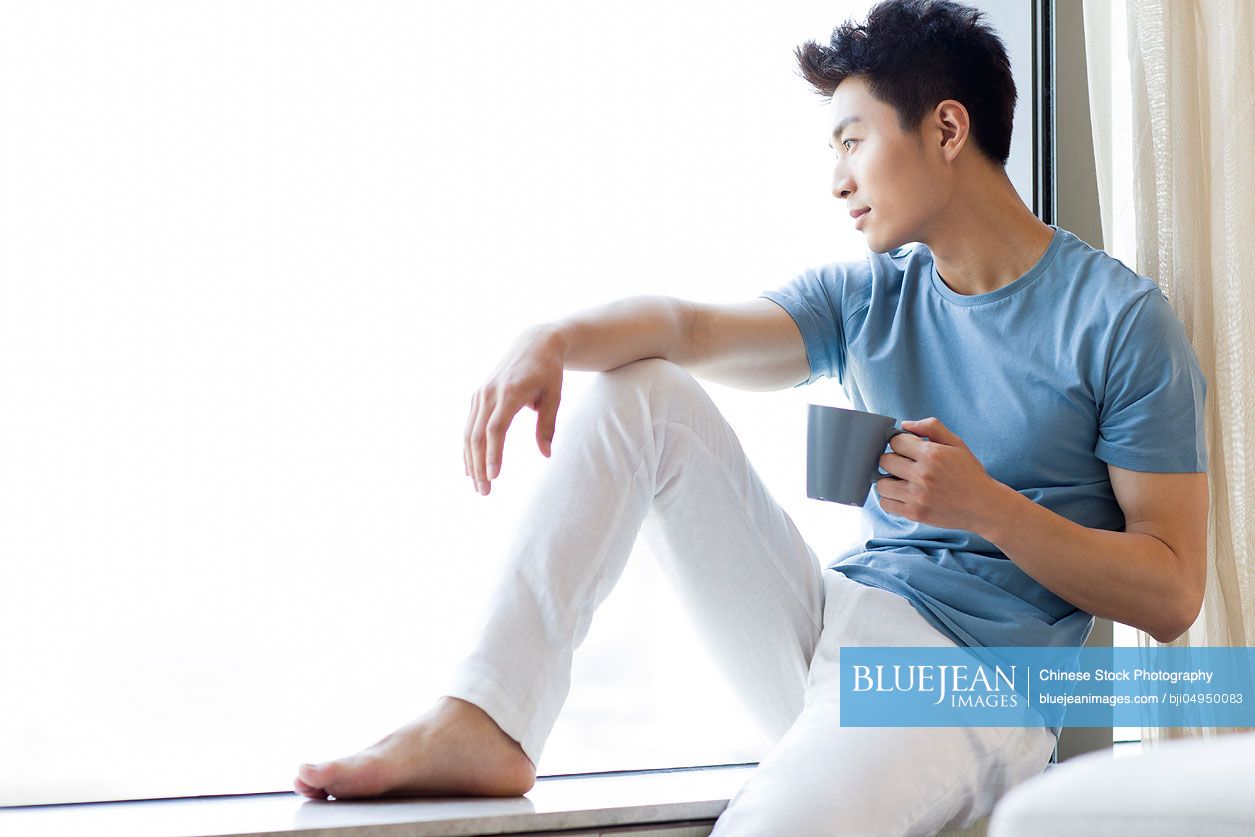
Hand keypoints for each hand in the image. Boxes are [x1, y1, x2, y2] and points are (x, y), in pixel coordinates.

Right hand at [464, 325, 564, 495]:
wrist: (534, 344)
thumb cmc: (548, 371)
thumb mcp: (554, 396)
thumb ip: (547, 425)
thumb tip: (546, 454)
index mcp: (510, 392)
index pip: (496, 428)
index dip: (493, 453)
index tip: (494, 476)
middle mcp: (490, 393)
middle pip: (477, 435)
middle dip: (479, 466)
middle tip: (485, 492)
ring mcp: (480, 395)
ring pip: (469, 433)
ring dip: (471, 461)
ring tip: (478, 486)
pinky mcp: (477, 397)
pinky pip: (469, 427)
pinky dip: (468, 448)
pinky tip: (470, 468)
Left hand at [874, 416, 1002, 530]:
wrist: (984, 506)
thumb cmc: (969, 473)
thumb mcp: (957, 444)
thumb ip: (932, 427)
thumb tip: (905, 424)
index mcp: (932, 454)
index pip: (895, 441)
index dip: (901, 443)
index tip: (908, 449)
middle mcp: (922, 475)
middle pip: (885, 461)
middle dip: (893, 460)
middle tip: (905, 465)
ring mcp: (917, 496)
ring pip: (881, 484)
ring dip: (889, 481)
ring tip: (902, 481)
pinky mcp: (915, 513)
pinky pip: (885, 504)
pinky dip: (891, 499)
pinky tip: (903, 495)